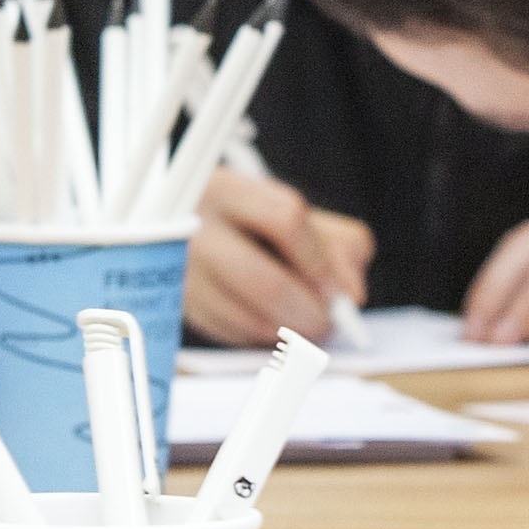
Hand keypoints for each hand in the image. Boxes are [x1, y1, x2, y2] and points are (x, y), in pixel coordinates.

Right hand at [186, 168, 373, 343]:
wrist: (179, 228)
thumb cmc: (252, 223)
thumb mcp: (296, 214)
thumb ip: (339, 245)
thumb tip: (351, 296)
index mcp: (227, 190)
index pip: (286, 219)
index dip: (320, 261)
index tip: (337, 289)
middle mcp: (195, 228)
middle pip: (266, 283)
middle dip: (309, 313)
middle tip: (327, 324)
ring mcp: (179, 271)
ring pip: (248, 319)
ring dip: (288, 333)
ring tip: (301, 326)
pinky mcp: (177, 306)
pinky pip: (230, 336)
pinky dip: (261, 339)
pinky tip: (269, 325)